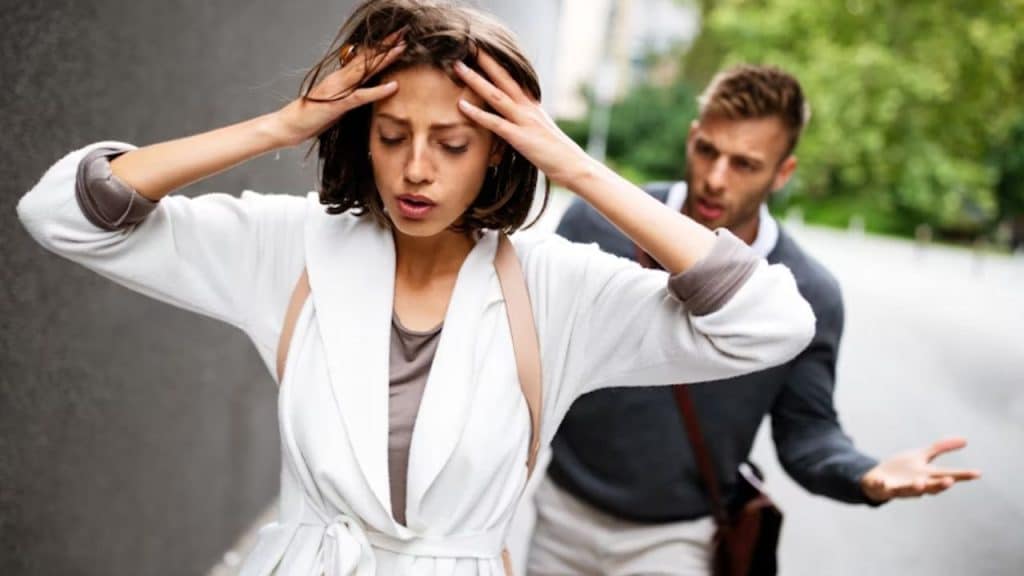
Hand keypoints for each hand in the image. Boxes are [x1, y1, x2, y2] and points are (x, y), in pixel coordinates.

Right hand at [271, 39, 405, 147]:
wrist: (290, 125)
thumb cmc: (312, 115)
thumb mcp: (335, 102)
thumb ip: (349, 93)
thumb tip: (363, 90)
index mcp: (340, 78)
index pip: (363, 58)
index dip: (379, 48)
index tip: (396, 38)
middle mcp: (340, 78)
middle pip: (366, 58)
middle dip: (386, 45)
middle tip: (403, 32)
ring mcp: (339, 89)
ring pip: (366, 70)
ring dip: (385, 59)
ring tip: (402, 48)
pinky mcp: (339, 104)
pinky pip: (361, 95)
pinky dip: (378, 90)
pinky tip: (393, 86)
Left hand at [453, 52, 592, 188]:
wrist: (575, 166)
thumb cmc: (558, 154)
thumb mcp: (541, 132)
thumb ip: (528, 123)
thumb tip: (515, 122)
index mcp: (533, 106)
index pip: (514, 79)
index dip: (498, 65)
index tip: (483, 52)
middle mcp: (529, 108)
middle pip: (504, 78)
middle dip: (486, 61)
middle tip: (469, 46)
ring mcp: (525, 121)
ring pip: (496, 95)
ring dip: (476, 80)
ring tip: (459, 67)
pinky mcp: (521, 137)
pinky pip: (495, 123)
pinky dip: (478, 113)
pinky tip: (462, 105)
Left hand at [860, 437, 980, 502]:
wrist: (877, 480)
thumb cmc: (903, 470)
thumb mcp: (921, 456)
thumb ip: (940, 448)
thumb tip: (965, 440)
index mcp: (927, 476)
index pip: (947, 475)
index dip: (962, 475)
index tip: (977, 473)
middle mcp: (916, 484)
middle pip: (931, 486)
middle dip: (940, 485)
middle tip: (949, 481)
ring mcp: (899, 487)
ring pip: (909, 490)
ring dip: (915, 487)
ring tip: (920, 482)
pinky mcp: (881, 487)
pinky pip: (880, 486)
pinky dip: (880, 483)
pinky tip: (881, 480)